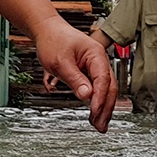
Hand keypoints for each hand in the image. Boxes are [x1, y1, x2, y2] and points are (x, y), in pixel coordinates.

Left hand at [30, 16, 114, 130]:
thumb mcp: (60, 62)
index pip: (103, 79)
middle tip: (100, 126)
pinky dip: (96, 101)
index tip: (95, 112)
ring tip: (99, 124)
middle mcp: (99, 61)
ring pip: (105, 90)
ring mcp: (95, 67)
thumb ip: (74, 79)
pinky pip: (97, 88)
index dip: (100, 98)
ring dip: (103, 107)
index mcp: (96, 54)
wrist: (47, 31)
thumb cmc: (53, 41)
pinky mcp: (89, 72)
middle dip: (106, 108)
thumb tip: (87, 96)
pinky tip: (94, 114)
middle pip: (109, 87)